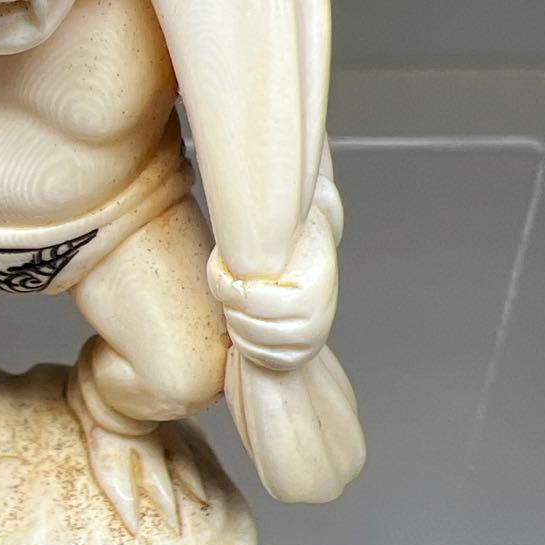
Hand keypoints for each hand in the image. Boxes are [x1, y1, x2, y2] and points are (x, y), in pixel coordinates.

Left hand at [207, 205, 337, 371]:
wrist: (310, 279)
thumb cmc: (300, 243)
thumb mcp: (307, 215)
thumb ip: (314, 201)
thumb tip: (320, 185)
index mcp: (314, 289)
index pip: (248, 298)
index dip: (224, 284)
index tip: (224, 267)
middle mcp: (316, 320)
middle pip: (242, 321)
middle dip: (227, 301)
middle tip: (229, 283)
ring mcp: (307, 342)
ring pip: (245, 340)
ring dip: (233, 319)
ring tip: (236, 299)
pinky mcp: (295, 358)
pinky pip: (254, 356)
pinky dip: (242, 340)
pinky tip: (245, 318)